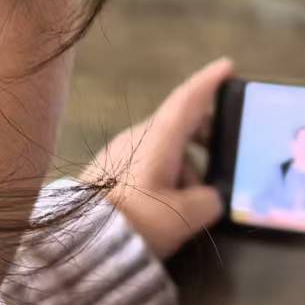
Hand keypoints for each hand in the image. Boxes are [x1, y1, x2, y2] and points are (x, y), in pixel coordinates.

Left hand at [86, 58, 233, 258]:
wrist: (76, 239)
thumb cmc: (135, 220)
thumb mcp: (182, 217)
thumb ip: (208, 202)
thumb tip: (212, 198)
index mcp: (158, 138)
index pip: (188, 100)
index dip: (210, 82)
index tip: (227, 66)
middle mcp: (138, 137)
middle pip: (178, 125)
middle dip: (204, 138)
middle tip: (224, 154)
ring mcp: (120, 152)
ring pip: (164, 148)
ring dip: (186, 168)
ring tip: (194, 204)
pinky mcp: (109, 170)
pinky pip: (148, 163)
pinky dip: (167, 177)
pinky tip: (169, 207)